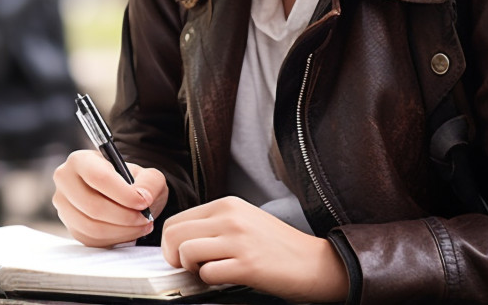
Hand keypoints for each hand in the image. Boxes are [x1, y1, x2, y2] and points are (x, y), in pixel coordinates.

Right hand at [52, 149, 167, 246]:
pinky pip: (93, 240)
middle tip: (145, 218)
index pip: (99, 178)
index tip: (143, 202)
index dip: (123, 194)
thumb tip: (142, 197)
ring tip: (141, 224)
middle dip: (125, 216)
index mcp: (80, 160)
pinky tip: (129, 230)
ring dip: (123, 230)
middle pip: (93, 206)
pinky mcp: (72, 228)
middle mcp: (66, 182)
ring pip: (93, 227)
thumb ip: (150, 182)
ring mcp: (65, 207)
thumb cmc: (130, 182)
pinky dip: (116, 238)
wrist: (122, 196)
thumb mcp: (148, 175)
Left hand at [161, 197, 348, 301]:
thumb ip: (214, 224)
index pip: (176, 220)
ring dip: (191, 268)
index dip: (171, 243)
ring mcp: (238, 240)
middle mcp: (230, 218)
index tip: (181, 255)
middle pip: (174, 235)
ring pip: (186, 252)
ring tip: (209, 271)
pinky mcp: (247, 265)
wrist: (316, 263)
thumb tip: (180, 239)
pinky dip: (210, 281)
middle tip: (190, 267)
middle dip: (174, 256)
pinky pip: (208, 274)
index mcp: (227, 205)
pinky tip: (225, 278)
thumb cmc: (278, 246)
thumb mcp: (244, 220)